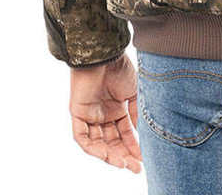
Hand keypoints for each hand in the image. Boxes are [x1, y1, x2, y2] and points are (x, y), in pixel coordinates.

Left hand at [69, 53, 143, 172]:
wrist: (105, 54)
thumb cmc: (120, 68)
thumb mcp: (134, 93)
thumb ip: (136, 114)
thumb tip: (142, 134)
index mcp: (116, 109)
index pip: (124, 134)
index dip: (132, 148)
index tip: (143, 160)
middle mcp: (102, 115)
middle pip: (111, 142)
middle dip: (123, 156)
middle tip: (135, 167)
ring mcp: (90, 115)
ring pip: (97, 143)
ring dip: (109, 155)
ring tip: (123, 163)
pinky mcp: (77, 113)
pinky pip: (82, 137)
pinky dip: (93, 147)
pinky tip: (106, 154)